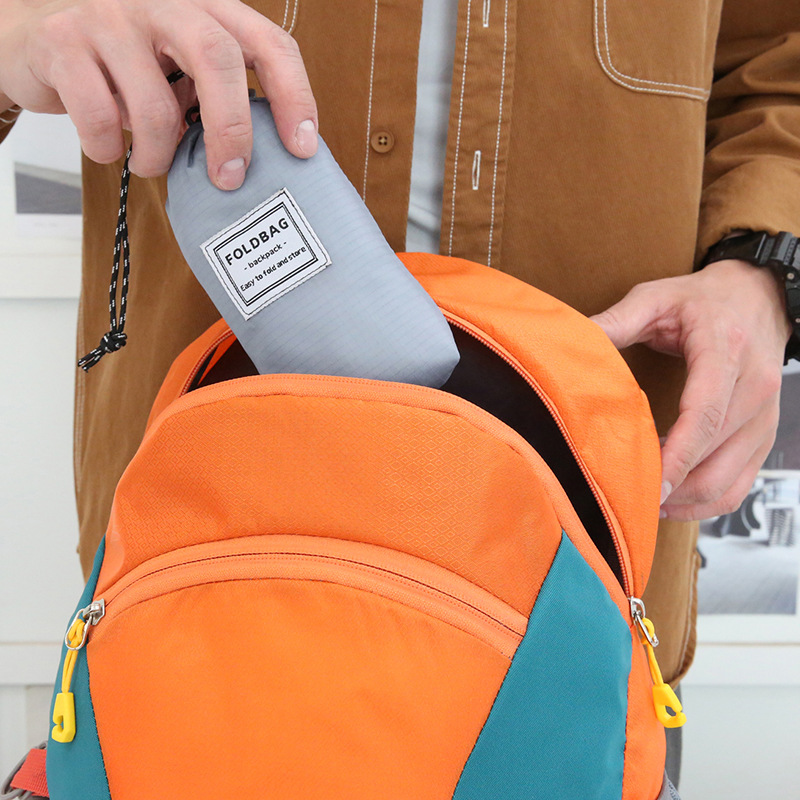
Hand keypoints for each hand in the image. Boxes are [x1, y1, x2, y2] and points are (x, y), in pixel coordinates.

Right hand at [0, 0, 317, 187]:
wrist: (32, 33)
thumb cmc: (123, 62)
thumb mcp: (180, 68)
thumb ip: (217, 94)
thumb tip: (262, 159)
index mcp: (204, 8)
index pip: (267, 42)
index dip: (294, 95)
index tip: (303, 148)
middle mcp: (162, 0)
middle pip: (216, 57)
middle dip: (231, 129)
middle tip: (230, 179)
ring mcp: (110, 16)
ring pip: (154, 105)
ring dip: (157, 156)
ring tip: (151, 163)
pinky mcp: (63, 41)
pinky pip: (99, 117)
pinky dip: (107, 149)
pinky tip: (107, 147)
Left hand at [591, 260, 790, 520]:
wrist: (757, 296)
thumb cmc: (702, 300)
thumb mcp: (655, 298)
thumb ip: (615, 320)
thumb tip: (572, 338)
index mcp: (725, 352)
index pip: (705, 414)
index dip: (676, 455)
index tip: (648, 483)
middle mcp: (755, 388)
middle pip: (715, 456)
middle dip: (671, 485)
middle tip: (627, 497)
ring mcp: (765, 416)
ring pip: (729, 481)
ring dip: (686, 499)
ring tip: (644, 502)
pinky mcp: (764, 435)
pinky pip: (741, 484)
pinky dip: (707, 501)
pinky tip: (673, 499)